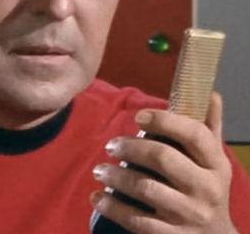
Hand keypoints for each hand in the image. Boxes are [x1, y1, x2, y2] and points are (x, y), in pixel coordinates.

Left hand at [91, 92, 238, 232]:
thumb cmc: (208, 188)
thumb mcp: (214, 160)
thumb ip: (209, 127)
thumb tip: (211, 93)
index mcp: (216, 164)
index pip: (194, 134)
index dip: (165, 121)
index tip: (139, 116)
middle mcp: (206, 188)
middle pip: (163, 158)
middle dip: (131, 148)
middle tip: (110, 145)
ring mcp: (189, 215)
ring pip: (146, 188)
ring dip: (116, 176)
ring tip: (98, 170)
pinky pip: (137, 220)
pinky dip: (113, 207)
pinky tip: (97, 197)